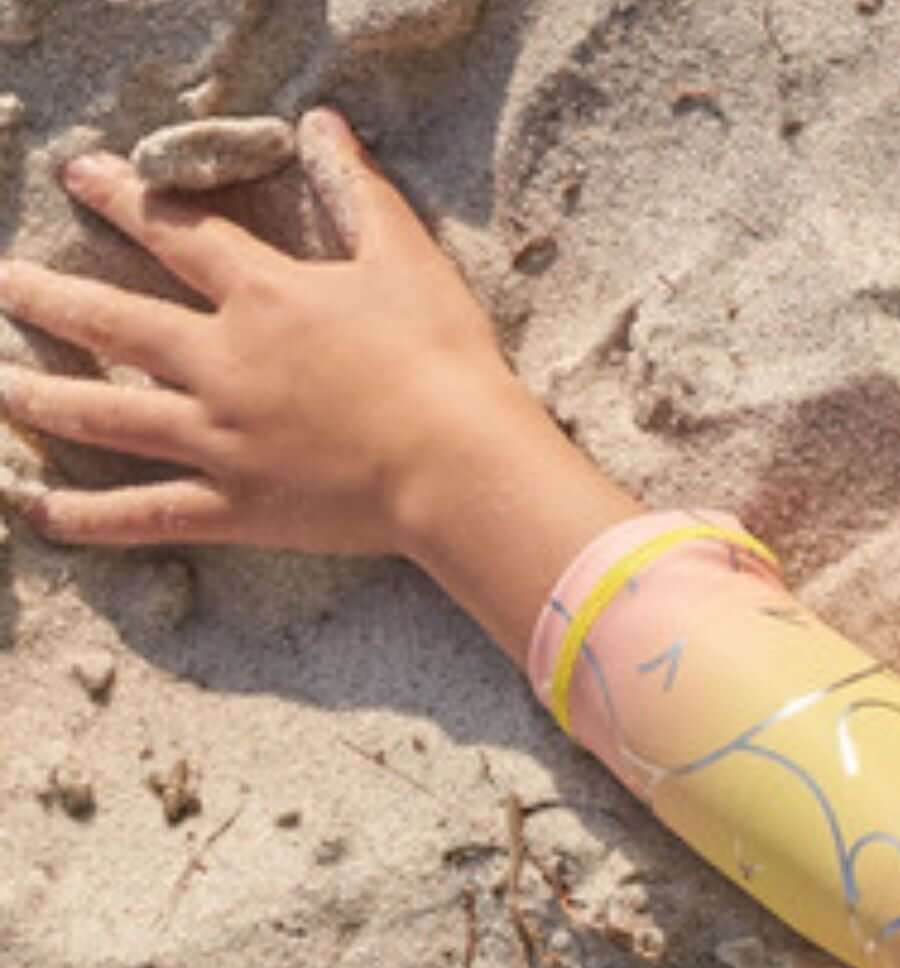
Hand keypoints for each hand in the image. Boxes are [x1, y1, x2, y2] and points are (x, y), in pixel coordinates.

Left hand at [0, 106, 546, 557]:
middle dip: (47, 296)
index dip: (126, 198)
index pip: (177, 235)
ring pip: (109, 416)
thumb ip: (360, 191)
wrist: (461, 464)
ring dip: (43, 399)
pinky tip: (43, 513)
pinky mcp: (238, 503)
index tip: (80, 175)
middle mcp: (221, 362)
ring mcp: (220, 437)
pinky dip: (94, 517)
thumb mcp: (409, 260)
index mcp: (263, 298)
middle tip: (0, 281)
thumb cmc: (444, 361)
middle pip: (113, 322)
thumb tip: (324, 124)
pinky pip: (151, 511)